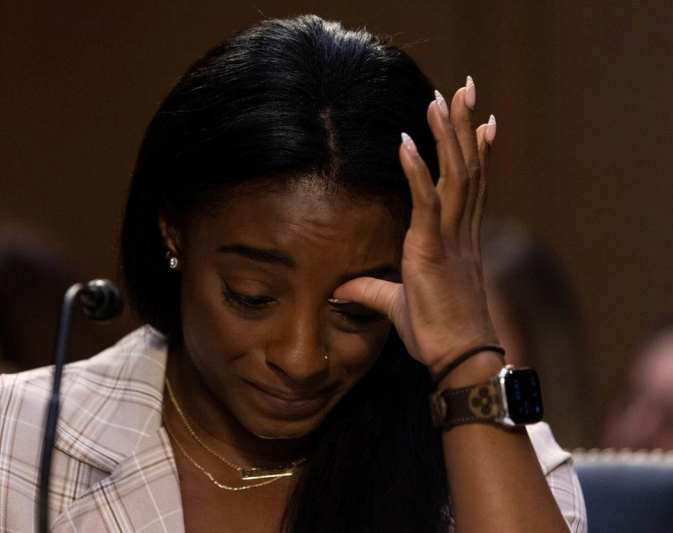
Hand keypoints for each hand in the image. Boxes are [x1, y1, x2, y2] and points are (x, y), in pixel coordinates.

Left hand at [333, 78, 498, 377]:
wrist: (459, 358)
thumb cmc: (437, 334)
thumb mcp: (396, 306)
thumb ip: (371, 290)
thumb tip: (341, 290)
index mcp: (459, 238)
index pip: (471, 183)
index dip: (477, 150)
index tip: (484, 120)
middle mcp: (460, 231)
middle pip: (468, 166)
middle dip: (466, 125)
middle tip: (468, 88)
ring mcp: (449, 238)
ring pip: (456, 174)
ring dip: (448, 134)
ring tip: (442, 97)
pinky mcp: (432, 250)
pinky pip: (427, 202)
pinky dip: (418, 171)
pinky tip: (407, 142)